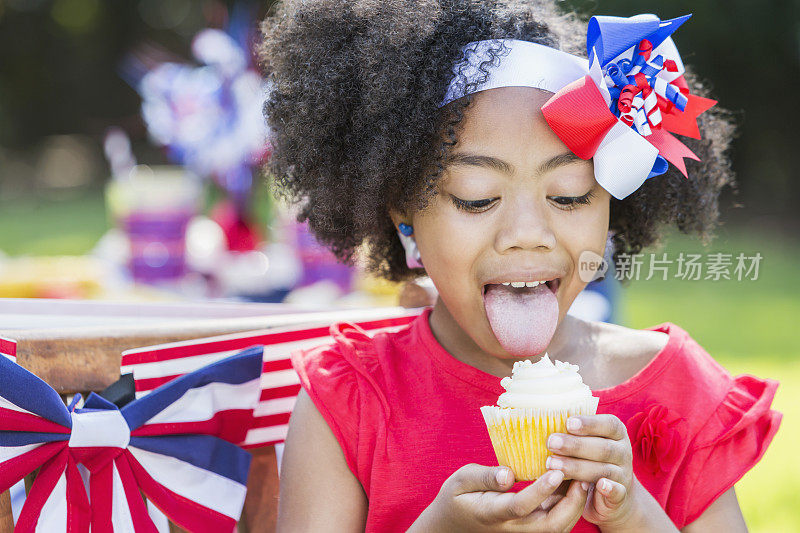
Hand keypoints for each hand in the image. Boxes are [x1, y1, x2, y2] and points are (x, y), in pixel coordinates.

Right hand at [409, 463, 587, 532]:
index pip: (521, 506)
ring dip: (575, 505)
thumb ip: (484, 477)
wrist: (453, 525)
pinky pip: (556, 522)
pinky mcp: (531, 529)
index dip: (540, 491)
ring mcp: (523, 532)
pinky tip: (575, 483)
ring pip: (558, 527)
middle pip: (550, 525)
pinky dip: (569, 506)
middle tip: (583, 475)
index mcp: (492, 513)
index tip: (555, 471)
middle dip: (572, 503)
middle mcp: (512, 528)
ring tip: (585, 477)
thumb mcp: (460, 481)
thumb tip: (508, 474)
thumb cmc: (456, 498)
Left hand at [545, 414, 639, 528]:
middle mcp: (623, 452)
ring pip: (604, 470)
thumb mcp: (584, 443)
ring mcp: (623, 474)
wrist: (611, 496)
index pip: (608, 424)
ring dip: (578, 467)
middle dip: (575, 445)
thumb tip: (543, 421)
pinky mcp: (621, 496)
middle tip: (551, 443)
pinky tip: (600, 485)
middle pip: (603, 448)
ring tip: (553, 465)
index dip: (589, 423)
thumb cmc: (589, 459)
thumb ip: (572, 433)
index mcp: (616, 434)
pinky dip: (610, 489)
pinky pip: (618, 492)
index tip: (568, 423)